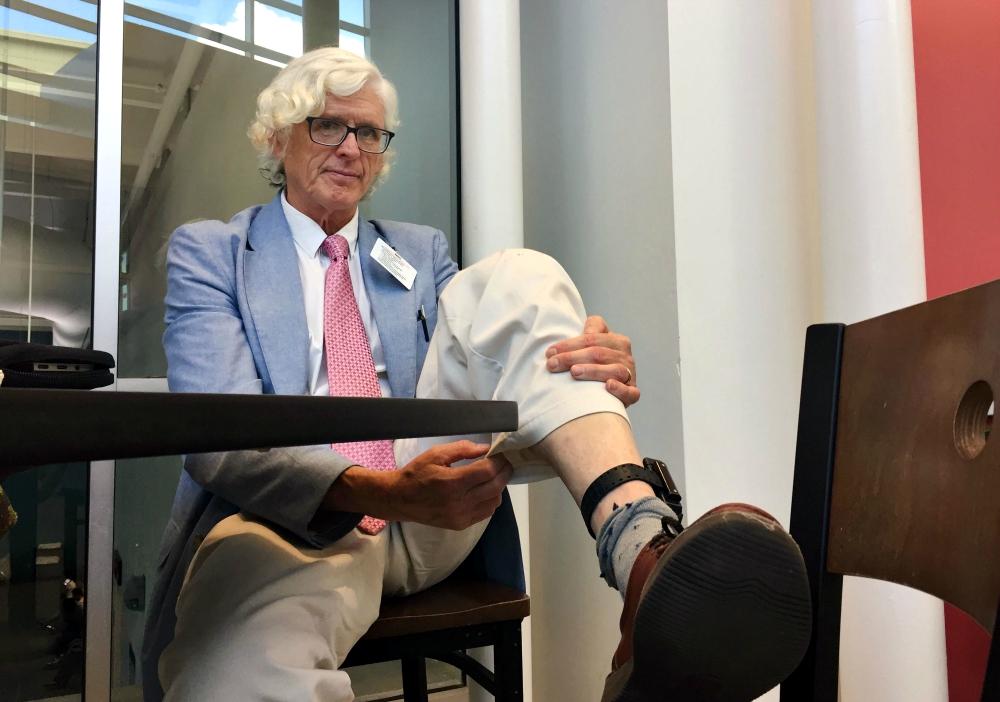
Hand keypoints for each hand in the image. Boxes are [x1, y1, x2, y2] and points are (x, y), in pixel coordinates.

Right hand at [323, 441, 512, 529]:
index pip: (487, 471)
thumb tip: (486, 449)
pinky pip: (486, 513)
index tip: (501, 454)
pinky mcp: (460, 525)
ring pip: (494, 501)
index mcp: (451, 482)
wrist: (399, 499)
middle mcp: (458, 502)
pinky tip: (485, 490)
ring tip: (493, 476)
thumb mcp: (436, 454)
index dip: (499, 461)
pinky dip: (491, 500)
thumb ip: (462, 449)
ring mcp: (460, 516)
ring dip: (499, 487)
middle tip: (504, 463)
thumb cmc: (416, 473)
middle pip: (495, 487)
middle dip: (504, 472)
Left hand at [545, 315, 639, 406]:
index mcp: (617, 340)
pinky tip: (608, 386)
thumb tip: (585, 330)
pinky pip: (630, 392)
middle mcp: (626, 356)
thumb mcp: (596, 343)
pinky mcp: (632, 393)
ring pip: (613, 370)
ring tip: (574, 372)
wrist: (613, 389)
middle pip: (598, 354)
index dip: (569, 345)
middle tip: (552, 365)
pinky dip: (620, 389)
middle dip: (572, 358)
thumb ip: (592, 331)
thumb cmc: (599, 363)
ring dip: (592, 371)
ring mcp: (630, 375)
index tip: (550, 353)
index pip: (591, 339)